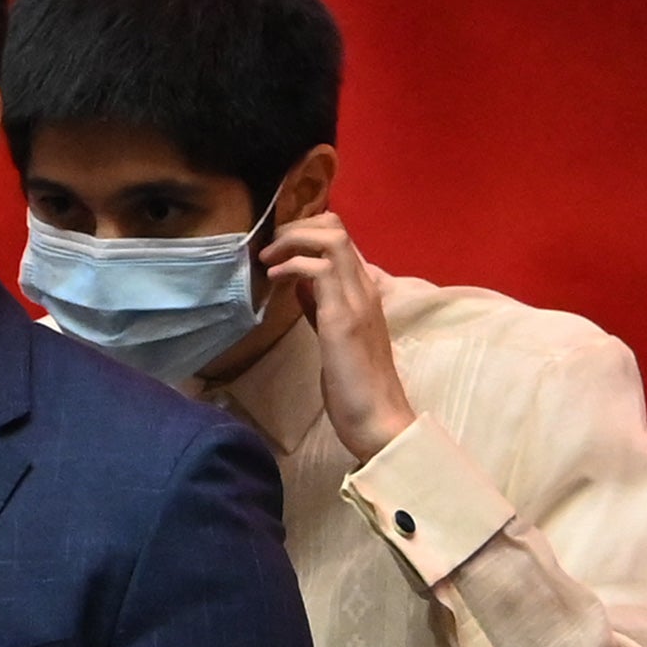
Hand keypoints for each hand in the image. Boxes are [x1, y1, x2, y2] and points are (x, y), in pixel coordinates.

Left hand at [258, 210, 414, 461]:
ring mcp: (357, 300)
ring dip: (291, 241)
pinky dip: (291, 266)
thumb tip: (299, 285)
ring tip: (268, 260)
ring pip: (330, 239)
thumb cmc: (355, 383)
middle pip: (336, 228)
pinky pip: (318, 269)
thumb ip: (321, 306)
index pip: (341, 239)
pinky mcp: (343, 318)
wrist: (378, 418)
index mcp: (365, 291)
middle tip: (269, 250)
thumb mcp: (333, 334)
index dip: (306, 232)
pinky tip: (274, 280)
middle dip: (294, 228)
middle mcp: (365, 288)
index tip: (278, 249)